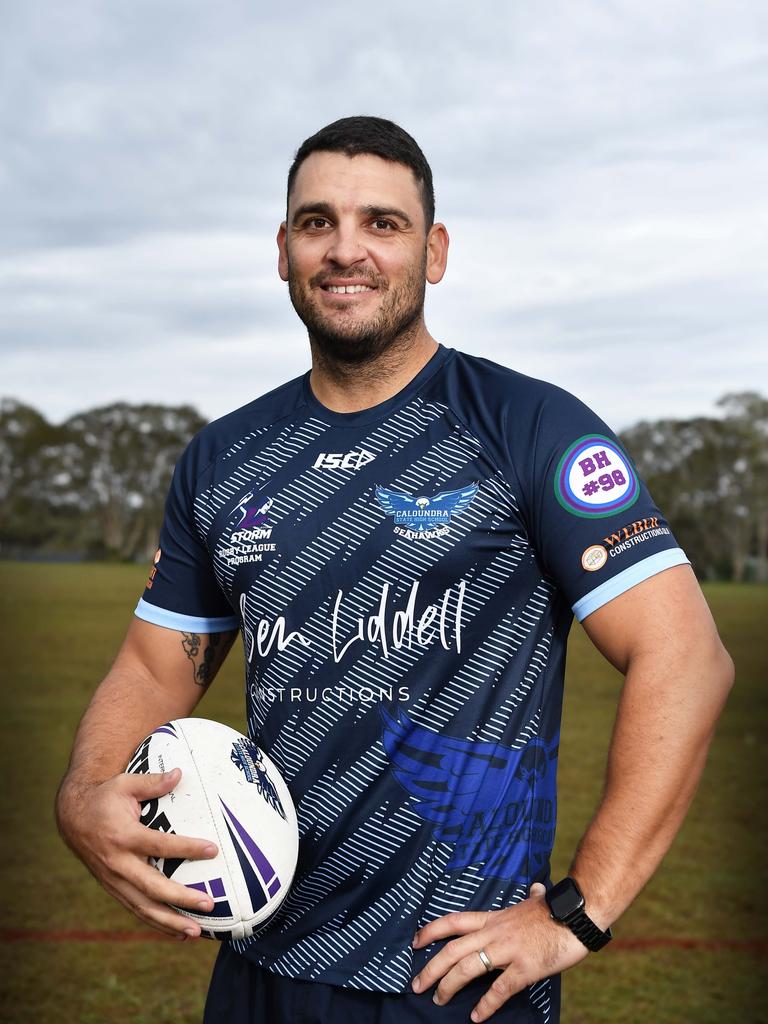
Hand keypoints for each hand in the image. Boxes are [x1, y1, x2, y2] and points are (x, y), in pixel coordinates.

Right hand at [56, 768, 218, 938]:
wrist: (72, 817)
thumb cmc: (105, 797)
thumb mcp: (126, 783)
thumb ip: (153, 782)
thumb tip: (180, 774)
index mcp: (123, 836)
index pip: (159, 845)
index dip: (186, 848)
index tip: (213, 850)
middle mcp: (117, 862)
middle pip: (152, 886)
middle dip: (181, 898)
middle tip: (209, 903)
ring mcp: (114, 879)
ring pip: (143, 906)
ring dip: (170, 921)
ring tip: (197, 931)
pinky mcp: (113, 888)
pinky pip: (136, 908)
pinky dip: (157, 922)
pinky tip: (179, 932)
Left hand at [410, 883, 588, 1021]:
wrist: (577, 913)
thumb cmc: (558, 909)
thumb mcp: (536, 900)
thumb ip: (531, 897)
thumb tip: (536, 888)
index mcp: (494, 918)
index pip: (454, 921)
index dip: (431, 930)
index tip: (414, 942)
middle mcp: (494, 933)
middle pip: (452, 949)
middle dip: (431, 968)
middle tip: (416, 984)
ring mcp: (508, 950)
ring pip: (468, 967)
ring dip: (449, 985)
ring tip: (438, 1000)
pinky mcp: (525, 967)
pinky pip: (500, 988)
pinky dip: (486, 1004)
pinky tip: (476, 1016)